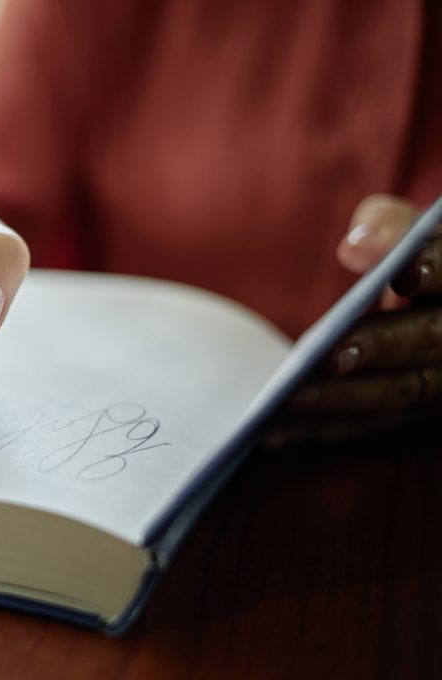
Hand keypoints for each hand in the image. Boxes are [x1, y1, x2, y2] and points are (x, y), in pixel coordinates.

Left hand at [268, 194, 441, 445]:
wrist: (424, 302)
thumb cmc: (411, 255)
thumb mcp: (405, 232)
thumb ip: (389, 225)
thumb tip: (357, 246)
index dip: (437, 269)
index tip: (404, 274)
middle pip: (431, 341)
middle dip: (380, 347)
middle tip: (326, 356)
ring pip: (405, 391)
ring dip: (349, 396)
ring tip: (292, 396)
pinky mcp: (419, 409)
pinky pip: (377, 421)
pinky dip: (332, 424)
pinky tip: (281, 425)